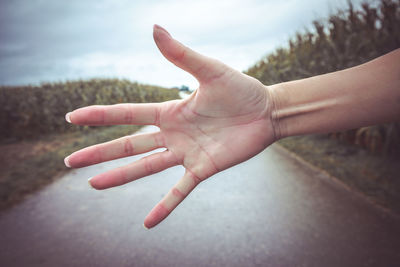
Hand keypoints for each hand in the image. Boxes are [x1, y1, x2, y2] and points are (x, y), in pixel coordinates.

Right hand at [64, 25, 275, 228]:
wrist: (265, 112)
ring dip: (120, 177)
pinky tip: (148, 223)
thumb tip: (154, 27)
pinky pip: (180, 190)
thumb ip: (181, 55)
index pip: (127, 115)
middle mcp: (172, 135)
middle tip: (70, 161)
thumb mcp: (209, 70)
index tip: (72, 118)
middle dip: (99, 152)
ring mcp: (185, 154)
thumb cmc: (240, 89)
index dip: (99, 116)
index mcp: (170, 112)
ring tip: (93, 184)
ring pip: (146, 168)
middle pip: (128, 146)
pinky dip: (165, 206)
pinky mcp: (203, 168)